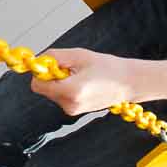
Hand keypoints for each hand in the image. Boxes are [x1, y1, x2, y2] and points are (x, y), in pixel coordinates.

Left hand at [31, 48, 147, 114]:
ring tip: (80, 75)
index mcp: (70, 91)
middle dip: (51, 76)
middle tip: (69, 67)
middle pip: (43, 89)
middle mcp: (69, 104)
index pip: (37, 85)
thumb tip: (39, 59)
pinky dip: (66, 87)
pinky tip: (82, 82)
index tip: (51, 64)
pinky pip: (61, 96)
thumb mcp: (79, 55)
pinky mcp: (75, 110)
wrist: (128, 83)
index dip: (40, 72)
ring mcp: (72, 110)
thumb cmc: (107, 67)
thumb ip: (56, 57)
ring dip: (59, 81)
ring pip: (52, 92)